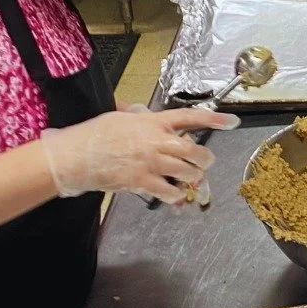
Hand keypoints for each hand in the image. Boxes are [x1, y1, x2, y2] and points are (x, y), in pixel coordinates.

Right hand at [41, 108, 239, 204]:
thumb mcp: (120, 117)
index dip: (214, 119)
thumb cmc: (95, 135)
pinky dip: (176, 195)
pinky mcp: (142, 182)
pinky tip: (173, 194)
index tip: (232, 122)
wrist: (74, 156)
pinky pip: (171, 191)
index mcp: (152, 121)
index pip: (189, 117)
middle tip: (203, 163)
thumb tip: (145, 112)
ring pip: (189, 173)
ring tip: (187, 178)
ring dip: (193, 178)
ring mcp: (151, 162)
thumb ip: (140, 117)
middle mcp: (156, 141)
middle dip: (205, 159)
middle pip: (196, 151)